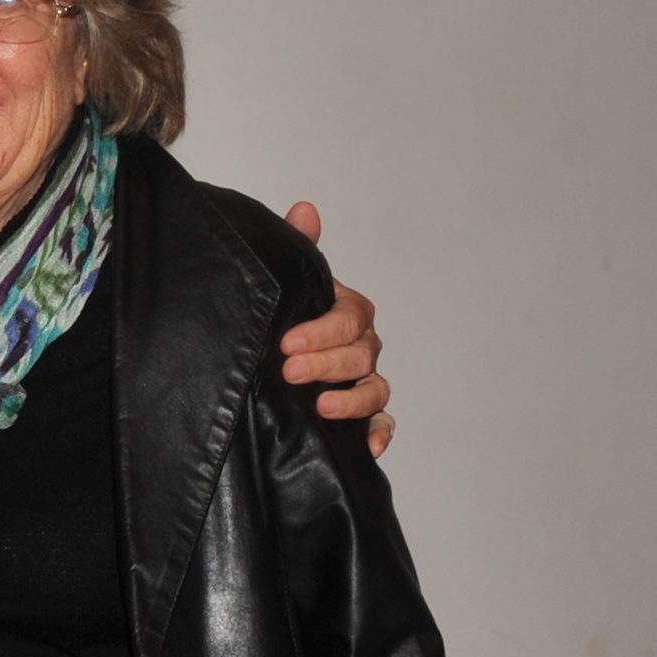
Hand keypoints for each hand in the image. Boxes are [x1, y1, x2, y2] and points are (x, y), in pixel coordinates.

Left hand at [281, 202, 394, 455]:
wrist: (273, 356)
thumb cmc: (288, 314)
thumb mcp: (290, 283)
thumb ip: (298, 246)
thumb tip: (305, 210)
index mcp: (348, 312)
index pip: (350, 318)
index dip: (323, 331)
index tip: (287, 342)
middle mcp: (362, 347)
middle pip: (362, 355)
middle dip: (327, 363)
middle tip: (290, 370)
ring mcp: (365, 381)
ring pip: (376, 390)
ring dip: (353, 401)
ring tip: (322, 405)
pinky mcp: (363, 415)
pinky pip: (384, 424)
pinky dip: (381, 434)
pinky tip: (370, 446)